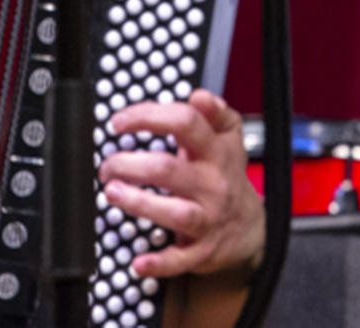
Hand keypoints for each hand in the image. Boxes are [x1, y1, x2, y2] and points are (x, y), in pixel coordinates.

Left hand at [97, 90, 264, 279]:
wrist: (251, 226)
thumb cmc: (227, 175)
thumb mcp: (229, 138)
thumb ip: (215, 113)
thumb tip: (198, 96)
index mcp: (215, 151)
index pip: (185, 123)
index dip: (149, 117)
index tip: (119, 121)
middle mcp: (212, 183)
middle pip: (169, 169)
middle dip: (132, 164)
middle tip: (108, 164)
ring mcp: (207, 217)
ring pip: (175, 213)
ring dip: (140, 203)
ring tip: (113, 192)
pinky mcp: (202, 249)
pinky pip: (180, 258)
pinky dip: (159, 262)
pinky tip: (139, 261)